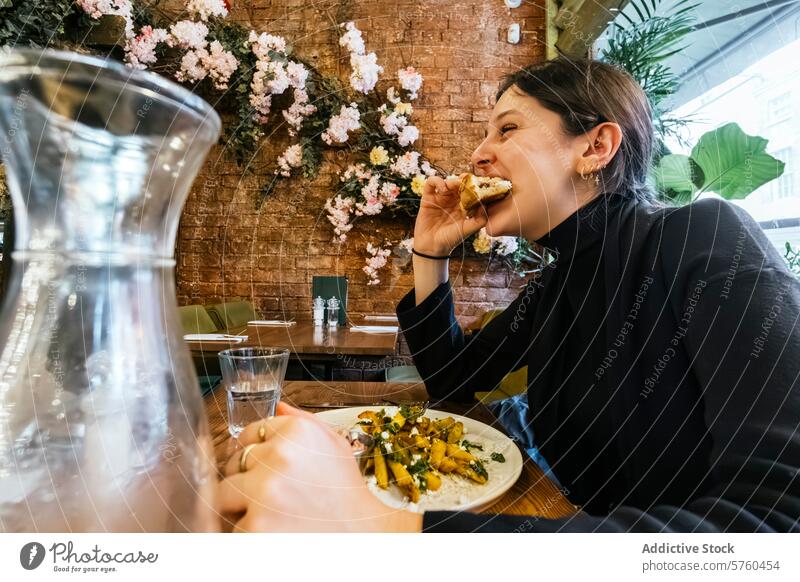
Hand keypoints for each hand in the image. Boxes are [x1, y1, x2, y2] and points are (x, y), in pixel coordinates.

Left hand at [216, 402, 422, 532]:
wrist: (362, 535)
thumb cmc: (345, 493)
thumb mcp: (334, 445)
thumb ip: (303, 421)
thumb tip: (278, 408)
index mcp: (297, 430)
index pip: (247, 434)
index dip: (252, 455)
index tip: (262, 469)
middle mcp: (279, 455)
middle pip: (232, 464)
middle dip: (244, 481)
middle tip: (271, 497)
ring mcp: (265, 491)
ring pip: (225, 495)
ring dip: (241, 507)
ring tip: (271, 516)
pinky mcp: (255, 526)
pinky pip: (232, 527)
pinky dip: (248, 534)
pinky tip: (274, 532)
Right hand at [413, 174, 486, 255]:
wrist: (432, 247)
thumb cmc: (451, 239)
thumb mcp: (468, 229)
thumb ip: (480, 218)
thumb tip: (486, 204)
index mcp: (464, 205)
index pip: (471, 190)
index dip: (475, 185)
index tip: (480, 183)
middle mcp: (453, 199)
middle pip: (460, 183)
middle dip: (465, 180)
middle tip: (469, 180)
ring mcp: (440, 197)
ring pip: (448, 181)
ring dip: (453, 180)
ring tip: (456, 185)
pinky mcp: (428, 197)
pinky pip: (431, 183)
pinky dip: (437, 181)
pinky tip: (442, 189)